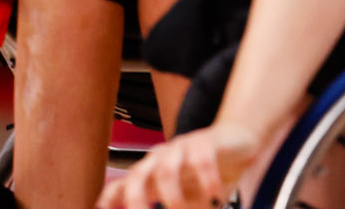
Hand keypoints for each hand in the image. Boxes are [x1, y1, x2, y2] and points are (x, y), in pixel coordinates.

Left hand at [98, 120, 274, 208]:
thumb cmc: (204, 177)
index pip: (122, 185)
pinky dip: (207, 181)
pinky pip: (202, 160)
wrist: (236, 142)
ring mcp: (181, 148)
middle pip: (138, 176)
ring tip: (178, 208)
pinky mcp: (206, 141)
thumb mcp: (188, 202)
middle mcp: (160, 159)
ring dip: (171, 196)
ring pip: (166, 169)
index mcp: (151, 173)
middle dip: (135, 201)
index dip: (108, 199)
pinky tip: (216, 198)